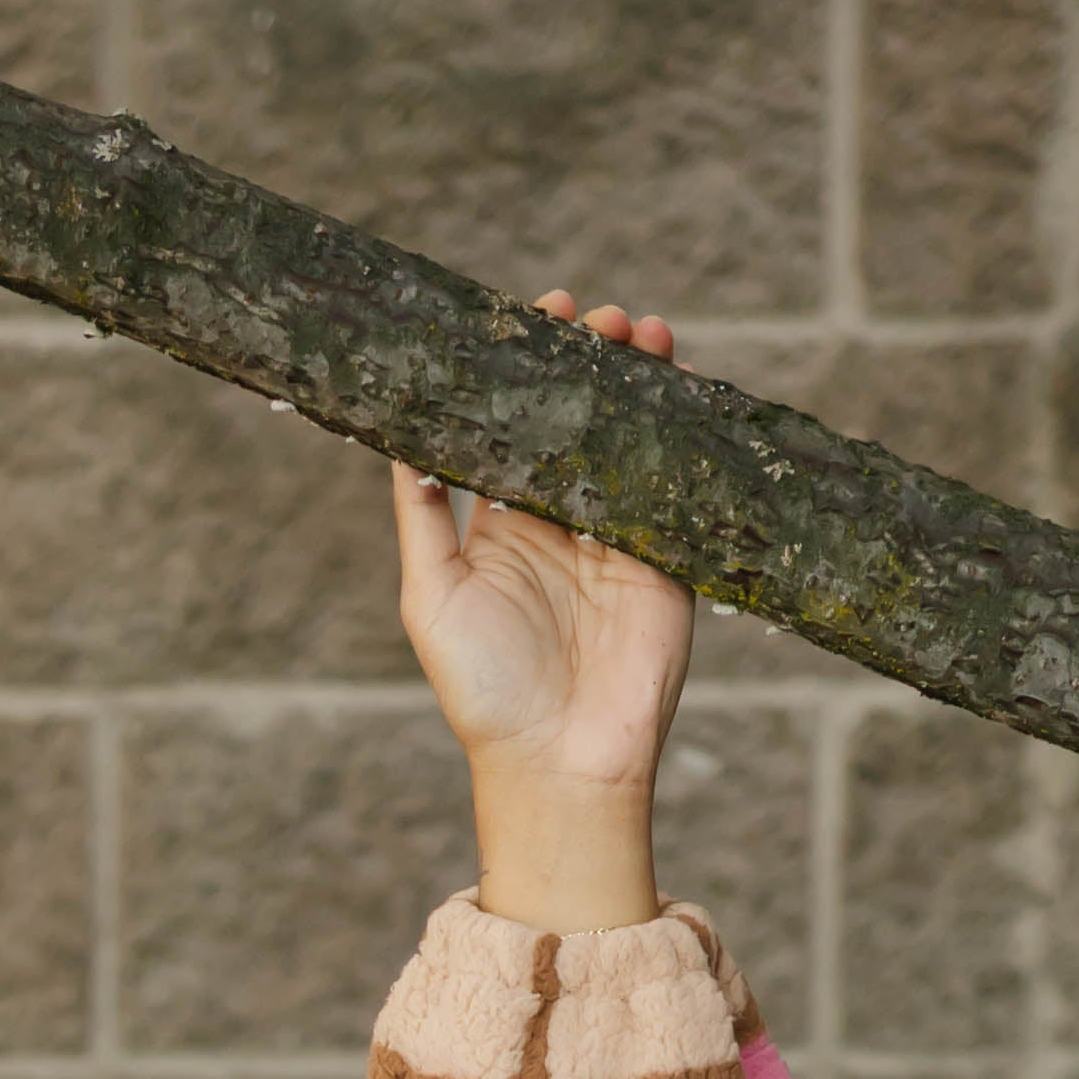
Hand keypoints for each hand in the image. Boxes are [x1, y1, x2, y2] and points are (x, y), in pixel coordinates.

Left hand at [393, 293, 694, 932]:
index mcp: (502, 525)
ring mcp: (619, 531)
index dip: (529, 369)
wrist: (561, 762)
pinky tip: (677, 379)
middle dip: (591, 360)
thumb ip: (421, 517)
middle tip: (597, 318)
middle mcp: (561, 520)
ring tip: (639, 331)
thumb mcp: (430, 597)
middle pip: (579, 416)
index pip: (516, 425)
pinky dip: (680, 426)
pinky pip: (676, 475)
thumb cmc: (484, 691)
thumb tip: (397, 437)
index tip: (537, 316)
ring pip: (630, 434)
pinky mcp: (667, 552)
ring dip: (638, 378)